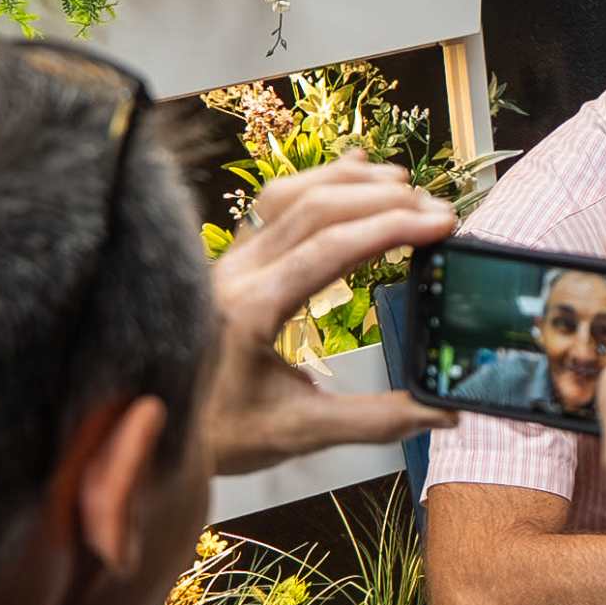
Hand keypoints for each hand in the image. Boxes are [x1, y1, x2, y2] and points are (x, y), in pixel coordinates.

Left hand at [202, 160, 456, 478]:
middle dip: (382, 200)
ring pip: (289, 196)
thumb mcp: (301, 431)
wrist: (161, 429)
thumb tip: (444, 412)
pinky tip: (350, 170)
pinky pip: (272, 204)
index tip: (439, 224)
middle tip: (436, 210)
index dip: (390, 229)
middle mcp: (233, 275)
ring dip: (350, 183)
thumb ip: (377, 419)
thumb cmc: (221, 433)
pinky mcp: (231, 262)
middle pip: (315, 210)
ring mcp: (228, 263)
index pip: (330, 249)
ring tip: (403, 183)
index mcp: (250, 311)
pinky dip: (316, 181)